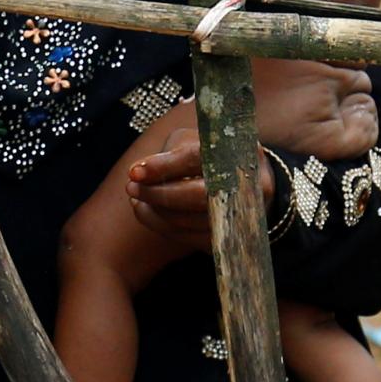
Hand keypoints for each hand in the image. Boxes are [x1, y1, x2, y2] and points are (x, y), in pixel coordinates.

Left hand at [123, 124, 274, 253]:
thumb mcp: (192, 143)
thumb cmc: (211, 156)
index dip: (164, 166)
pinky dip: (161, 226)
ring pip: (192, 221)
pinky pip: (190, 238)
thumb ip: (168, 155)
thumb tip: (138, 174)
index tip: (134, 172)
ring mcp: (243, 215)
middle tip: (131, 187)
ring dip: (156, 212)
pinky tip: (146, 212)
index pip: (197, 158)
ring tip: (136, 198)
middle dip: (159, 194)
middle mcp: (249, 184)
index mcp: (238, 150)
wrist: (249, 182)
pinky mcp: (231, 239)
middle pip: (198, 195)